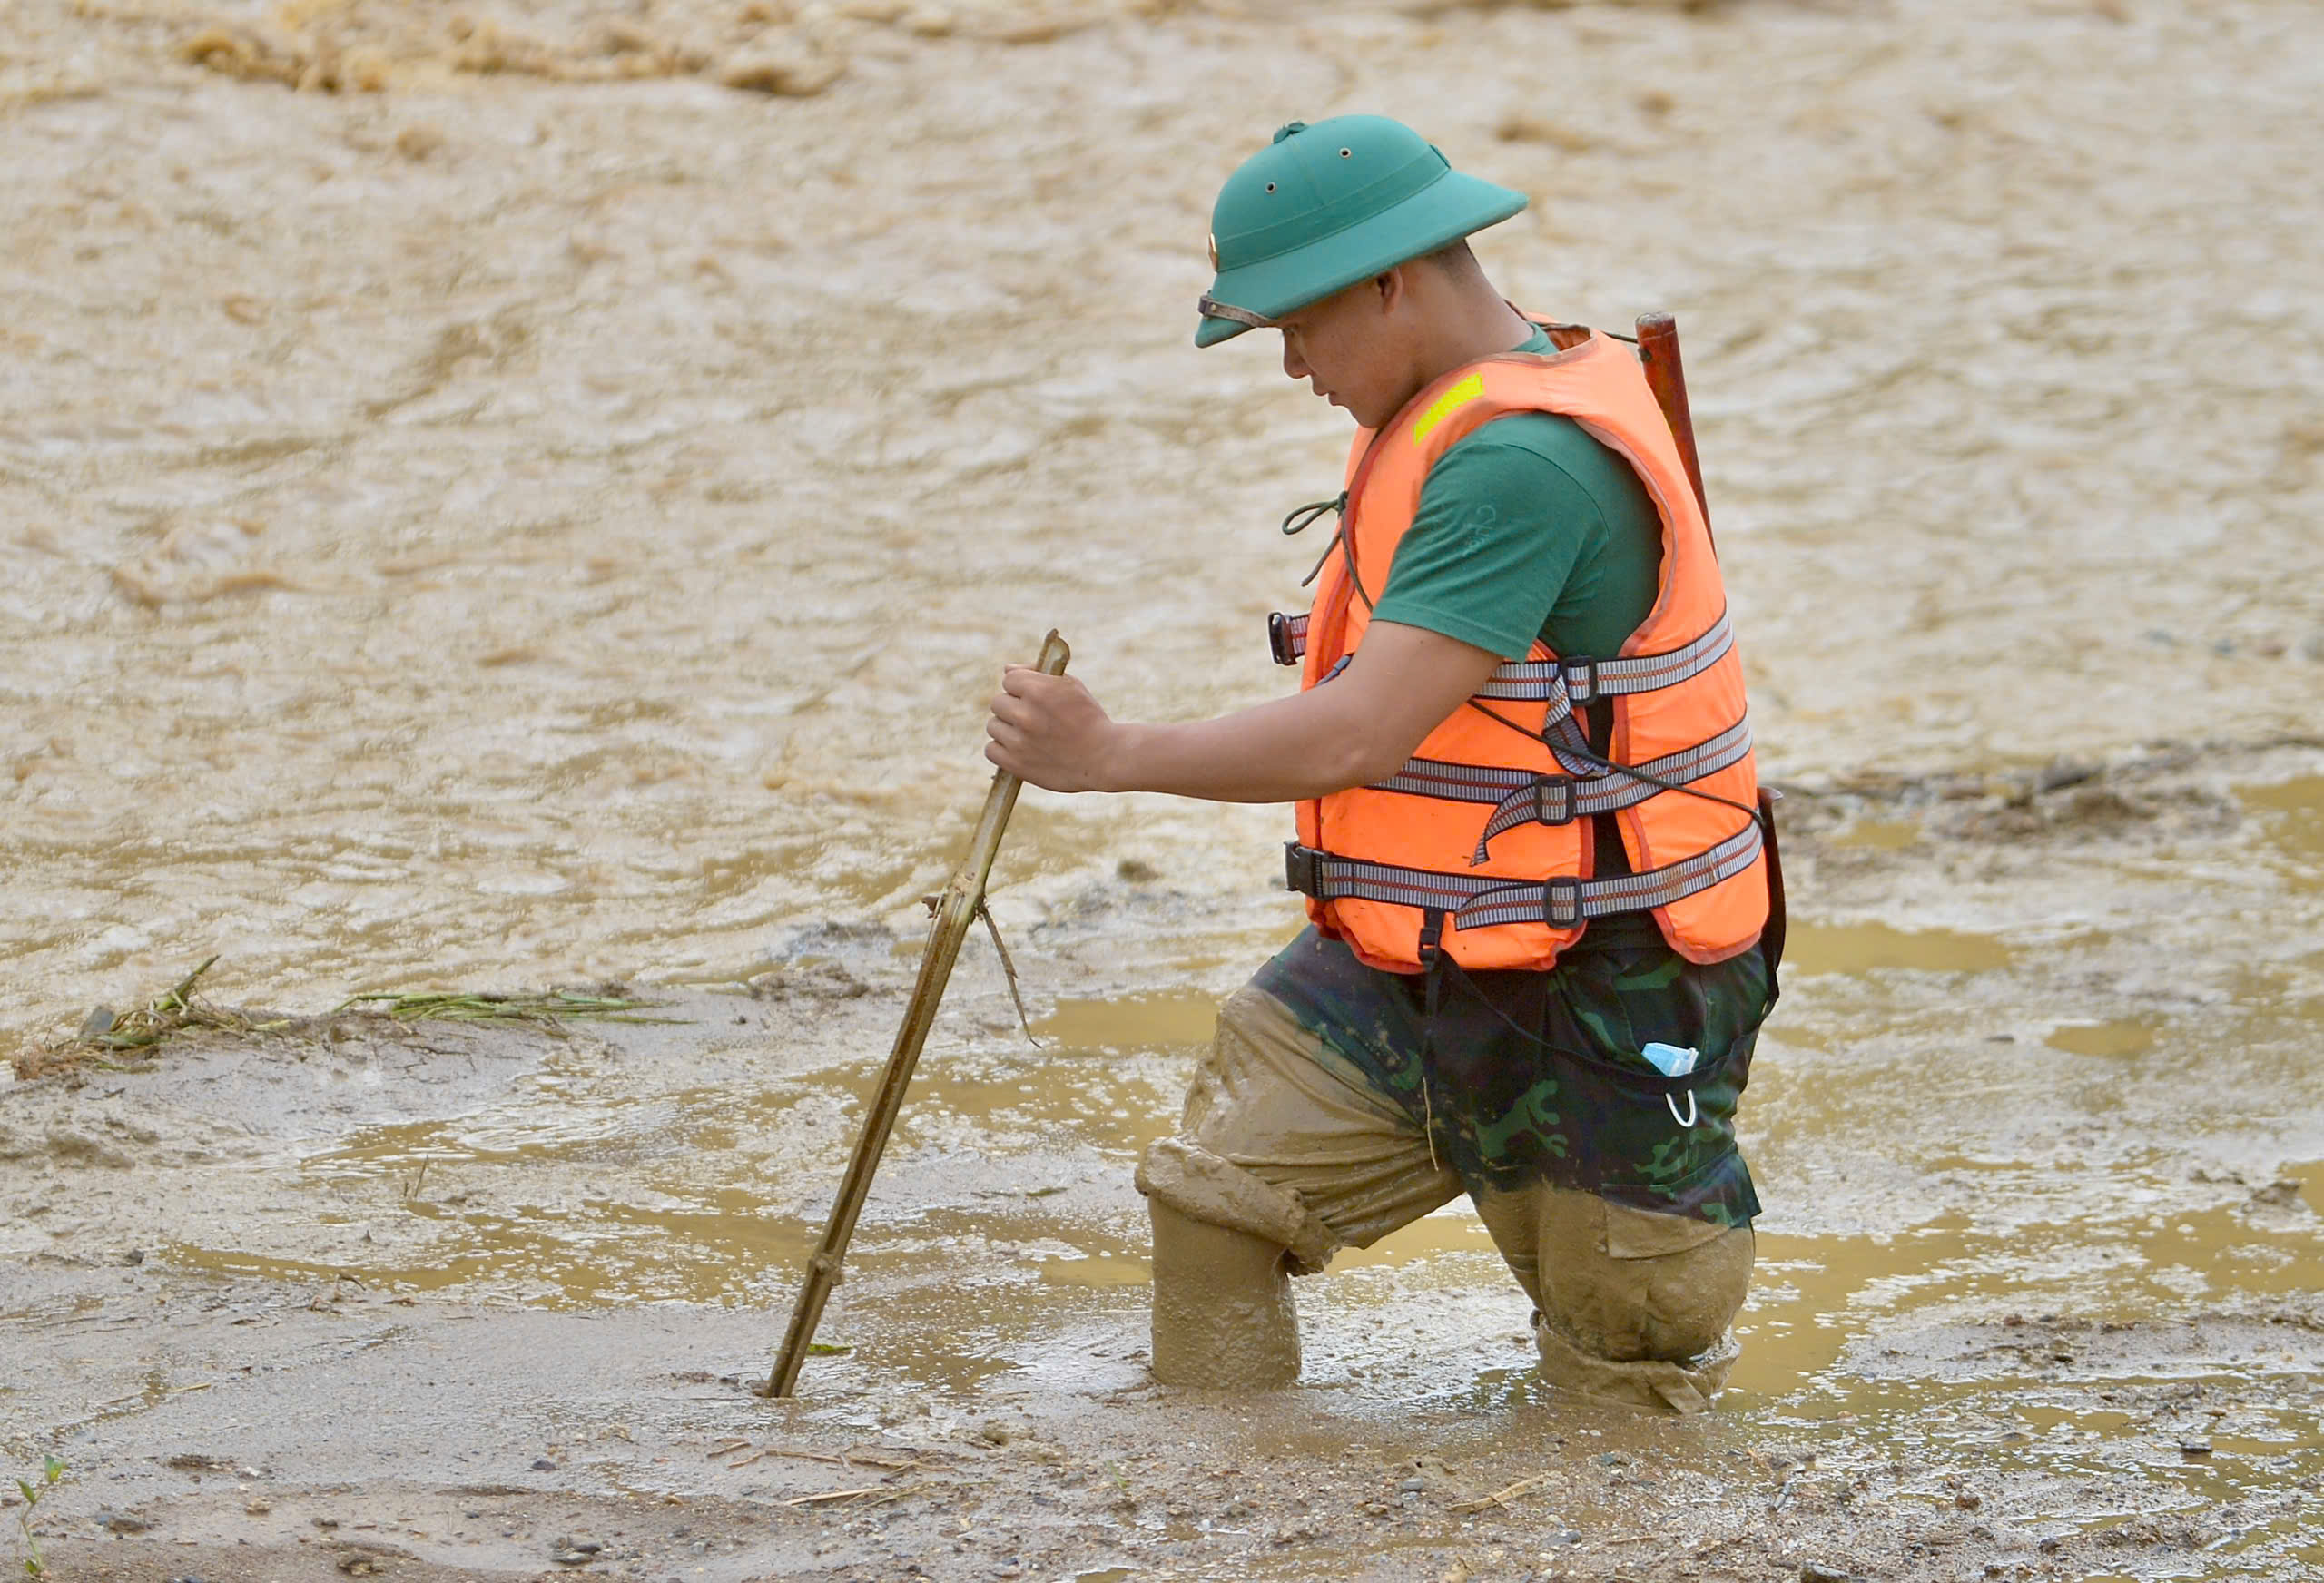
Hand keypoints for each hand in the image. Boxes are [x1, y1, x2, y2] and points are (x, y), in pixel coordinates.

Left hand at [985, 665, 1118, 791]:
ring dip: (1007, 729)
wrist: (1105, 758)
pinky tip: (1019, 749)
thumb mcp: (1071, 687)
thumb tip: (1007, 669)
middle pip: (998, 702)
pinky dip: (1002, 749)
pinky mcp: (1016, 764)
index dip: (1021, 687)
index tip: (1033, 697)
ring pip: (993, 726)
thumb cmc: (1089, 719)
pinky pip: (991, 750)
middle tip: (1032, 717)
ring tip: (1029, 735)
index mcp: (1039, 691)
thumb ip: (1037, 674)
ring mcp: (1019, 741)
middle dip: (1013, 707)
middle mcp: (1026, 714)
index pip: (1008, 679)